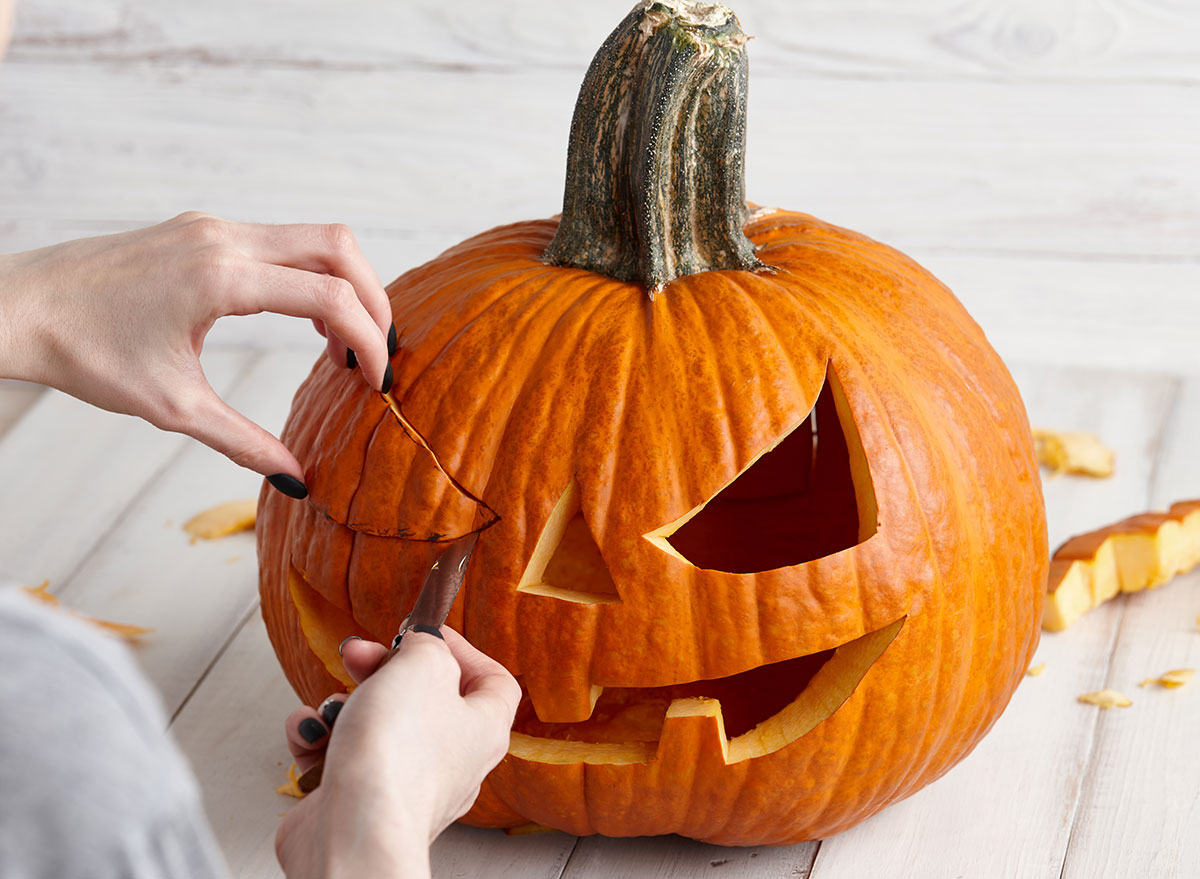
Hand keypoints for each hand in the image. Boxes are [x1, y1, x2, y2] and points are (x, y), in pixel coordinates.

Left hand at [0, 212, 393, 490]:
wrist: (18, 307)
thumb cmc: (83, 351)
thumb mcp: (172, 407)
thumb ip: (244, 443)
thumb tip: (297, 481)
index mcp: (220, 277)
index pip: (329, 296)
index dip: (368, 339)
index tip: (377, 380)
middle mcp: (223, 238)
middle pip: (338, 246)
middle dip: (373, 299)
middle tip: (376, 354)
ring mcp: (212, 227)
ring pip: (313, 237)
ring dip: (343, 286)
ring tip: (338, 347)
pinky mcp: (202, 229)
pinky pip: (280, 241)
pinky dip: (309, 277)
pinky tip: (299, 322)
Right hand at [275, 627, 520, 878]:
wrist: (354, 831)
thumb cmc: (399, 752)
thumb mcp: (425, 665)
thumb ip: (428, 644)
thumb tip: (423, 642)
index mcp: (483, 729)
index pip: (492, 681)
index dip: (462, 650)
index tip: (425, 634)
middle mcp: (451, 761)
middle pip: (422, 697)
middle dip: (381, 668)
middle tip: (356, 654)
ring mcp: (404, 785)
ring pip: (374, 725)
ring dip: (342, 705)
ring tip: (333, 708)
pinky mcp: (358, 803)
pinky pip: (340, 757)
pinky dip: (320, 740)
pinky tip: (310, 734)